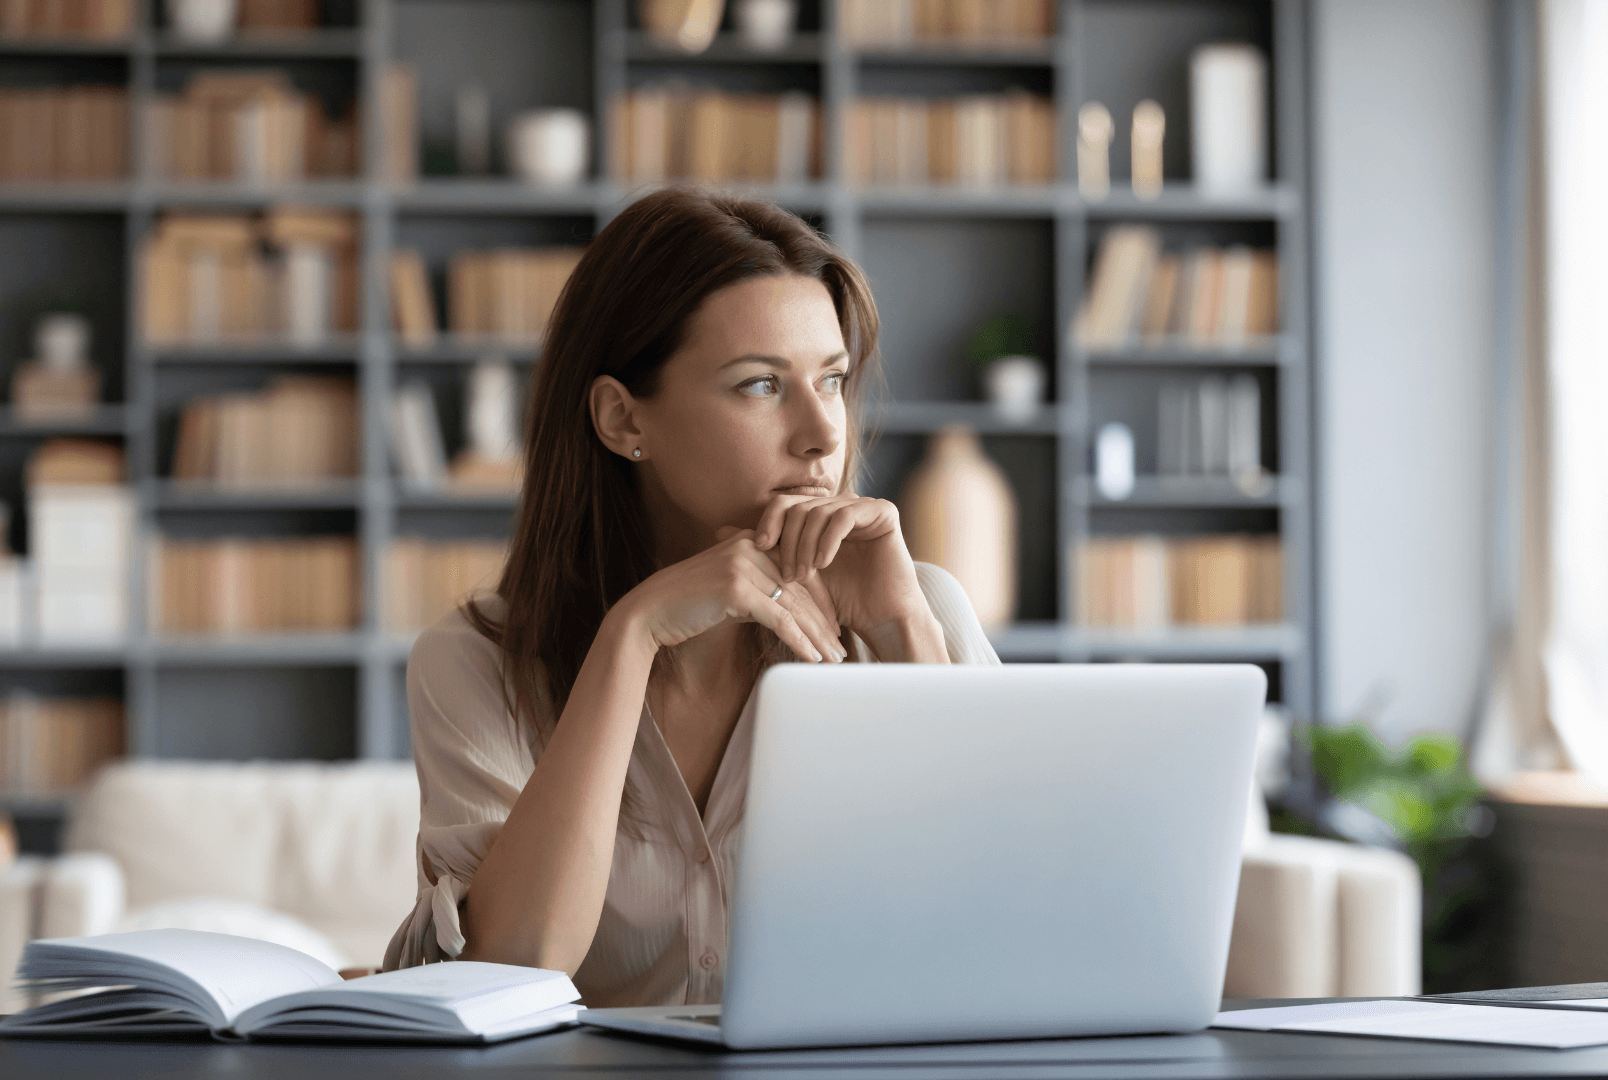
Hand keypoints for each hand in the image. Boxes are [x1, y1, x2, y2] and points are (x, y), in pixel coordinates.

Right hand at [617, 530, 845, 663]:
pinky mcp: (736, 588)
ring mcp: (742, 565)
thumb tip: (789, 611)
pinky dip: (799, 641)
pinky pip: (779, 618)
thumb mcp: (728, 590)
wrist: (649, 613)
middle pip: (800, 588)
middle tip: (841, 648)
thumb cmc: (686, 606)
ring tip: (833, 659)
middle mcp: (749, 547)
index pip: (798, 571)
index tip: (834, 628)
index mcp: (749, 542)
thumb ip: (758, 590)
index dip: (821, 602)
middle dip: (824, 621)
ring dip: (817, 636)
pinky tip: (812, 659)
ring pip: (794, 605)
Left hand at [748, 494, 930, 640]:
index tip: (758, 548)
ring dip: (806, 545)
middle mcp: (841, 505)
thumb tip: (719, 532)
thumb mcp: (792, 575)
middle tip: (786, 574)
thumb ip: (763, 551)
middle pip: (799, 506)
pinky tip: (823, 564)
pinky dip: (828, 540)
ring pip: (818, 511)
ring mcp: (863, 506)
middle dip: (787, 541)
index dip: (768, 523)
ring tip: (804, 575)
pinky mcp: (883, 513)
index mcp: (820, 515)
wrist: (881, 620)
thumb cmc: (838, 603)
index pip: (784, 504)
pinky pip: (845, 516)